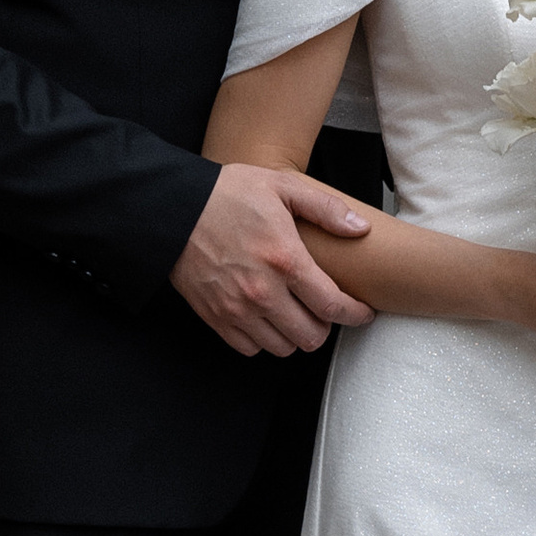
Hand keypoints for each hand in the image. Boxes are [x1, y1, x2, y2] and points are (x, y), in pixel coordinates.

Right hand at [172, 164, 375, 357]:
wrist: (173, 208)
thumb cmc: (227, 194)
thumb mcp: (282, 187)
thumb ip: (325, 209)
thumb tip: (359, 229)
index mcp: (285, 260)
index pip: (333, 306)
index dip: (355, 315)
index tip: (362, 312)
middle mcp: (263, 291)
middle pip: (311, 336)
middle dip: (325, 326)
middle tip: (322, 309)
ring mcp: (237, 309)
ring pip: (283, 347)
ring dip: (294, 334)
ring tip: (294, 312)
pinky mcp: (215, 317)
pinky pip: (250, 348)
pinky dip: (263, 339)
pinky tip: (266, 317)